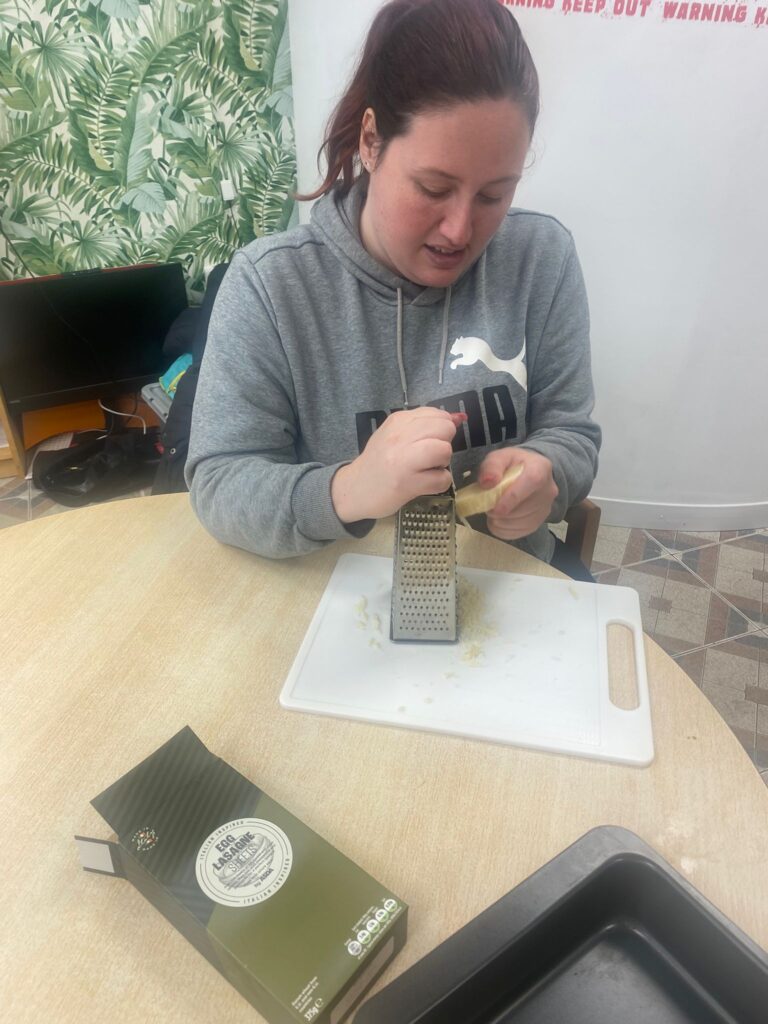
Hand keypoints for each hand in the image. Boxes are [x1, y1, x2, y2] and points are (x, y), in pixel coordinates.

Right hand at [332, 408, 465, 521]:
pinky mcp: (408, 484)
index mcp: (398, 421)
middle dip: (445, 443)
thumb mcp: (395, 435)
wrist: (354, 488)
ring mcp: (403, 461)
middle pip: (445, 429)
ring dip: (443, 463)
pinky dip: (439, 483)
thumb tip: (459, 417)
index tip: (430, 440)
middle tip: (430, 456)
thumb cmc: (379, 461)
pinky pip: (442, 479)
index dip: (442, 428)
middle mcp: (400, 437)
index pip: (437, 414)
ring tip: (428, 468)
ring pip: (445, 451)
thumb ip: (424, 425)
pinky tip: (425, 483)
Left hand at [479, 448, 557, 540]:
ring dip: (499, 521)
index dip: (512, 498)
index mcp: (540, 468)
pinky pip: (516, 533)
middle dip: (500, 511)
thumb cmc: (512, 465)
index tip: (495, 508)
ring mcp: (545, 509)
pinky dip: (502, 529)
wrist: (527, 474)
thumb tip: (487, 482)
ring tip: (494, 509)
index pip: (531, 482)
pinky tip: (498, 519)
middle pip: (524, 509)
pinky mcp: (538, 524)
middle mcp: (548, 490)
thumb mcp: (500, 457)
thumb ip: (492, 466)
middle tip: (488, 504)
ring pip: (519, 524)